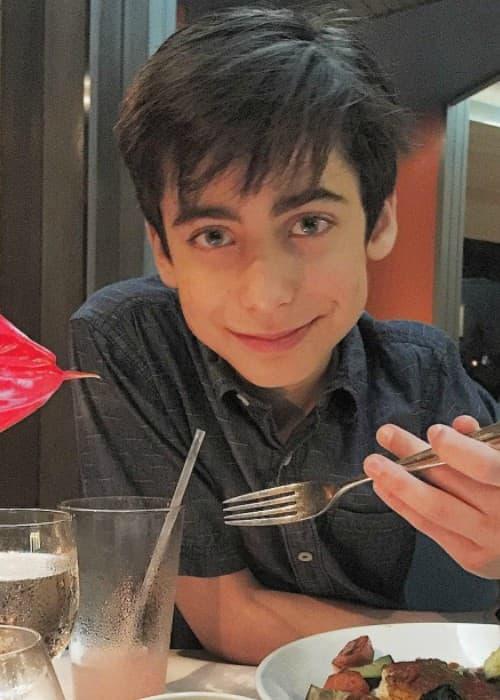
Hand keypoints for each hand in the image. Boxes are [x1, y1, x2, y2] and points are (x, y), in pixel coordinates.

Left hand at [363, 415, 499, 578]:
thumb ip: (487, 444)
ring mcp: (488, 541)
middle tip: (385, 433)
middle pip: (451, 482)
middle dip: (414, 454)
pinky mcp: (472, 559)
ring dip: (398, 483)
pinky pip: (430, 528)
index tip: (434, 432)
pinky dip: (403, 506)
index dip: (459, 450)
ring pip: (435, 508)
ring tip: (373, 463)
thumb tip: (459, 424)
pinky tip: (383, 487)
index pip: (486, 466)